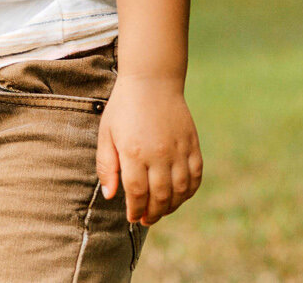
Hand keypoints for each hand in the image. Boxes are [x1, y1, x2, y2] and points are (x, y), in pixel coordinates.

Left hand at [98, 75, 201, 224]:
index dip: (134, 209)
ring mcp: (178, 151)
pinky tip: (179, 196)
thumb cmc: (123, 108)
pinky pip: (196, 177)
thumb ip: (107, 166)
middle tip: (145, 220)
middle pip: (159, 196)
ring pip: (180, 191)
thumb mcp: (106, 133)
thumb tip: (110, 196)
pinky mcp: (192, 146)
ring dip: (170, 206)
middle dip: (152, 214)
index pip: (136, 192)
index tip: (132, 218)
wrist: (152, 82)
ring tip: (160, 212)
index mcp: (133, 152)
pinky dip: (189, 192)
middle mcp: (158, 154)